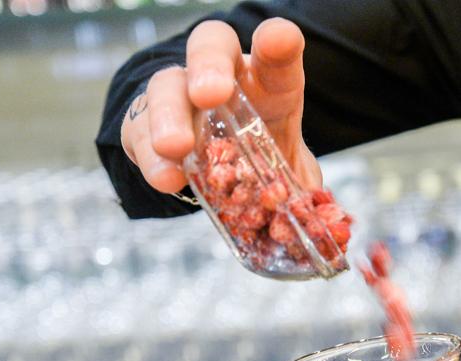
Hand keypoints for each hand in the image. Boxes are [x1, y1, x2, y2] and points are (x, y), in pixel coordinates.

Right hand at [120, 18, 321, 194]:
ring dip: (169, 116)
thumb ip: (305, 193)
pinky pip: (139, 134)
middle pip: (211, 47)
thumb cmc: (262, 157)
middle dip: (209, 66)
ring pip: (166, 87)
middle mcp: (222, 77)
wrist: (218, 166)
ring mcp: (179, 96)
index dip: (278, 43)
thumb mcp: (291, 174)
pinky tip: (166, 178)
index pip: (276, 54)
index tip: (279, 40)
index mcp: (268, 81)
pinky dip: (150, 157)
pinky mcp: (145, 126)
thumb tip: (321, 221)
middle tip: (212, 95)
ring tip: (177, 146)